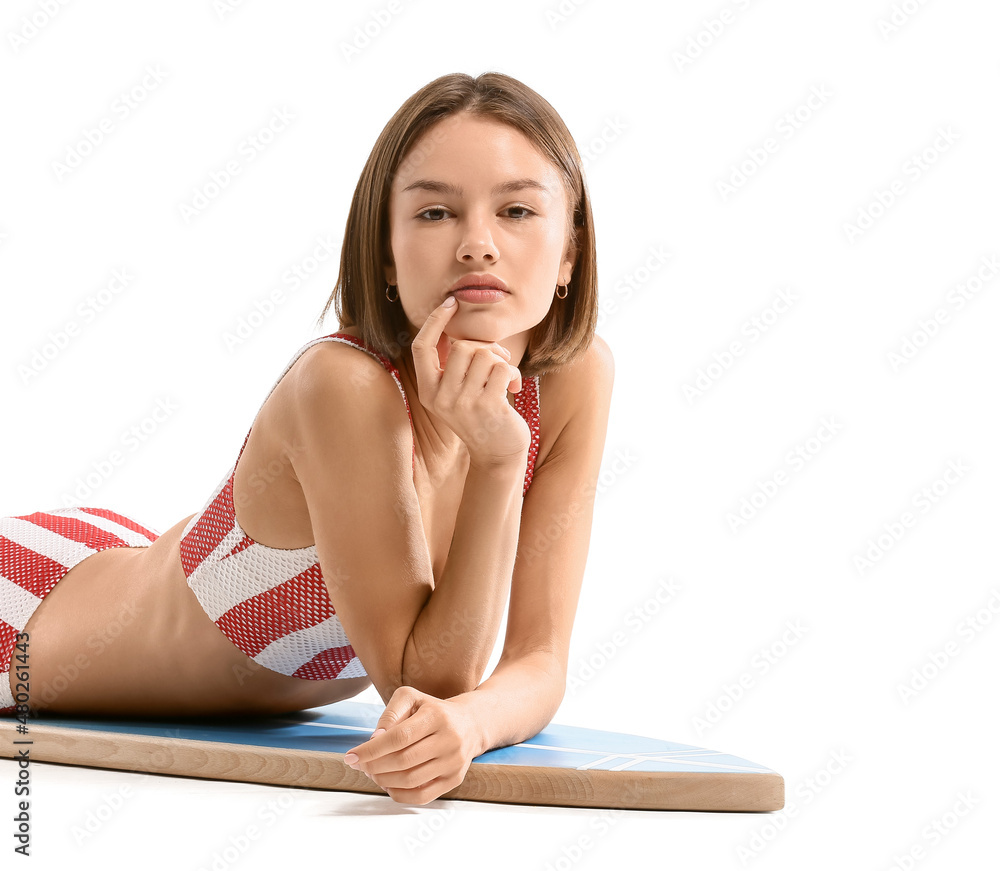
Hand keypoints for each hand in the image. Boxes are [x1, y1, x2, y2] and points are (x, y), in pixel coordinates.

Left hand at [343, 685, 480, 804]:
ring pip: (411, 780)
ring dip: (384, 780)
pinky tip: (388, 784)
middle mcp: (449, 739)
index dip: (371, 749)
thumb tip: (374, 739)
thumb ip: (390, 714)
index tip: (351, 756)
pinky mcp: (454, 779)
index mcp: (436, 715)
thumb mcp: (412, 698)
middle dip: (374, 766)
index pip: (398, 737)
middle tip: (360, 765)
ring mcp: (454, 761)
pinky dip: (399, 794)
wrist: (470, 723)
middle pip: (403, 761)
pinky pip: (423, 796)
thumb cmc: (433, 710)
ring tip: (372, 773)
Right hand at [410, 297, 530, 467]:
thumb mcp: (457, 392)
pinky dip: (514, 374)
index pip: (421, 347)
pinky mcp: (489, 407)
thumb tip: (453, 323)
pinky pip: (502, 369)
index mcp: (428, 392)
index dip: (434, 321)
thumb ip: (453, 365)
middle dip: (485, 348)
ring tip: (506, 378)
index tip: (450, 303)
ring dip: (501, 361)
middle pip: (461, 346)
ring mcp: (464, 404)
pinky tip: (515, 389)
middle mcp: (441, 399)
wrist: (498, 453)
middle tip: (498, 362)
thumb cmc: (481, 415)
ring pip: (483, 355)